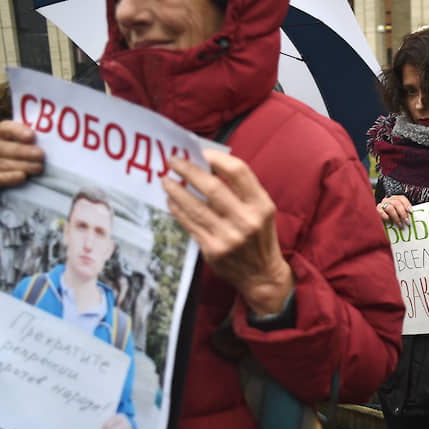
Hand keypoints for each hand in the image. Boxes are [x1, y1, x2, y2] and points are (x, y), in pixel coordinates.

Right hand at [0, 120, 43, 201]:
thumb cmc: (13, 173)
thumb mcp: (20, 159)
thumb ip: (28, 149)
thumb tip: (50, 148)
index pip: (4, 128)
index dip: (17, 130)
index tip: (32, 136)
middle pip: (2, 146)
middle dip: (23, 151)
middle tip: (41, 155)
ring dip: (20, 165)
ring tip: (37, 168)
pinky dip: (7, 177)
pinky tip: (20, 177)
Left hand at [163, 150, 293, 316]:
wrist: (262, 275)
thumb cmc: (260, 236)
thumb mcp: (263, 210)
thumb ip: (243, 190)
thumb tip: (209, 167)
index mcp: (261, 205)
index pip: (239, 172)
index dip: (218, 159)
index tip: (203, 153)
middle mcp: (246, 220)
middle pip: (212, 187)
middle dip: (188, 170)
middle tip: (173, 161)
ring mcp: (228, 236)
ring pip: (195, 206)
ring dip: (176, 190)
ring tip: (166, 180)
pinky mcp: (212, 250)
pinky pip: (190, 224)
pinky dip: (178, 210)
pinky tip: (172, 201)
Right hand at [377, 195, 412, 226]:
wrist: (377, 219)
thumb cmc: (389, 216)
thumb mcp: (397, 213)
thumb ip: (402, 213)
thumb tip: (409, 218)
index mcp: (394, 199)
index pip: (401, 198)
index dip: (407, 204)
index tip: (410, 211)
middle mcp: (388, 200)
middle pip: (397, 203)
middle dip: (403, 213)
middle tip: (406, 221)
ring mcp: (382, 204)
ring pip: (390, 208)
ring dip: (396, 217)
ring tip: (399, 223)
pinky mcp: (377, 210)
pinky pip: (382, 212)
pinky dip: (386, 217)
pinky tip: (388, 220)